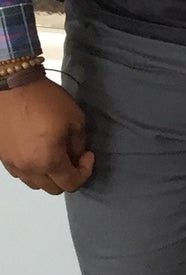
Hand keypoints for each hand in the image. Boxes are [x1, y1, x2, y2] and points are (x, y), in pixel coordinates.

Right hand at [0, 76, 94, 193]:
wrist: (12, 85)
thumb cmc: (45, 100)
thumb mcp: (75, 119)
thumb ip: (79, 144)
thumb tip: (77, 156)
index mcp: (48, 160)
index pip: (71, 184)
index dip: (85, 172)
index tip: (88, 156)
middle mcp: (28, 168)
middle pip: (53, 188)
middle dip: (67, 176)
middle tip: (74, 157)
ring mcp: (12, 163)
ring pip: (35, 183)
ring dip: (49, 175)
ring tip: (55, 155)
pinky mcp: (2, 156)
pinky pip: (20, 172)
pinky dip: (32, 168)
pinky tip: (37, 151)